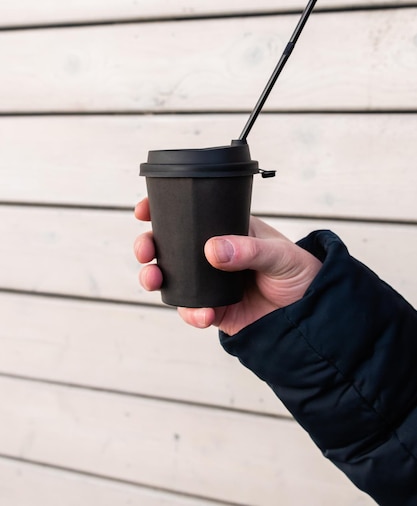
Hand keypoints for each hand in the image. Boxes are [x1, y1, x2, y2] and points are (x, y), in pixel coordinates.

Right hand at [134, 198, 321, 336]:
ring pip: (171, 278)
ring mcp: (210, 282)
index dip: (161, 211)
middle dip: (148, 245)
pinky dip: (189, 312)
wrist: (313, 314)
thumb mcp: (280, 255)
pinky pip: (192, 309)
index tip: (143, 210)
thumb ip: (249, 251)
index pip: (190, 215)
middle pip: (169, 246)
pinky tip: (200, 313)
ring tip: (153, 280)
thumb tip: (212, 250)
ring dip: (155, 277)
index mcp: (226, 229)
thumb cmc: (299, 272)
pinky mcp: (216, 309)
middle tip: (145, 249)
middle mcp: (213, 254)